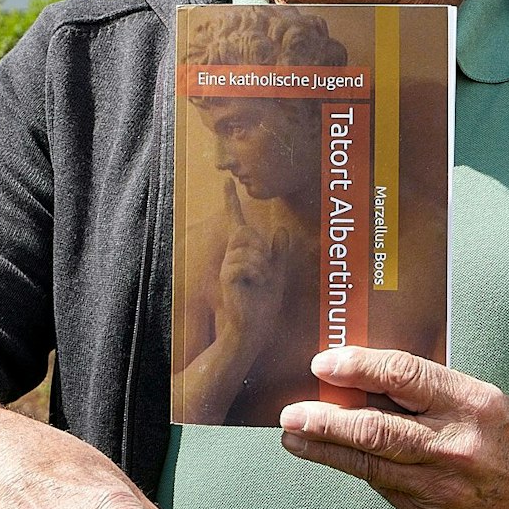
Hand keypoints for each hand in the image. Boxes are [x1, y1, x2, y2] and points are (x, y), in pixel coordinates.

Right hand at [211, 178, 291, 349]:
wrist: (255, 327)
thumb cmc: (264, 304)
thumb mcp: (278, 274)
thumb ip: (279, 253)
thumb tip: (280, 229)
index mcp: (243, 253)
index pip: (237, 222)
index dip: (230, 201)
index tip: (227, 180)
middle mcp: (232, 256)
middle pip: (246, 232)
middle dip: (261, 248)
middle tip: (264, 270)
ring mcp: (227, 266)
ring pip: (249, 248)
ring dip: (262, 265)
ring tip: (259, 282)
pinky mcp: (227, 277)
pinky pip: (246, 263)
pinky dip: (258, 274)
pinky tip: (254, 286)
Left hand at [277, 347, 508, 508]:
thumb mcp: (483, 401)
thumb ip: (429, 393)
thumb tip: (363, 380)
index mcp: (473, 405)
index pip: (403, 376)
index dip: (357, 366)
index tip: (323, 362)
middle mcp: (456, 448)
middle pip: (374, 429)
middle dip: (323, 420)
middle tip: (290, 413)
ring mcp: (443, 491)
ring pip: (369, 466)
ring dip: (324, 449)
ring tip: (295, 436)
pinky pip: (387, 493)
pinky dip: (365, 474)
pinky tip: (345, 461)